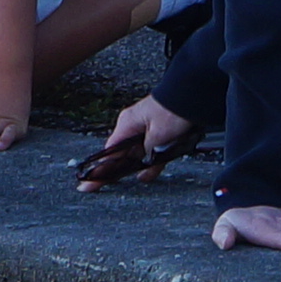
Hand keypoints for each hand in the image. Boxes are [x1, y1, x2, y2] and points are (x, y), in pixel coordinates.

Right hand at [73, 96, 197, 191]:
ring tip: (119, 183)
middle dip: (111, 171)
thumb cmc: (173, 109)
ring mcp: (145, 129)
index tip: (89, 182)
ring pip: (134, 154)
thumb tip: (144, 161)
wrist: (192, 95)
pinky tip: (145, 175)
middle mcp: (133, 126)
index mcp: (127, 124)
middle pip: (119, 154)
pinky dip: (148, 163)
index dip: (99, 170)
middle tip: (96, 186)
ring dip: (131, 168)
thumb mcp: (158, 135)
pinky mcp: (157, 132)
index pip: (109, 152)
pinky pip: (149, 151)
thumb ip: (147, 151)